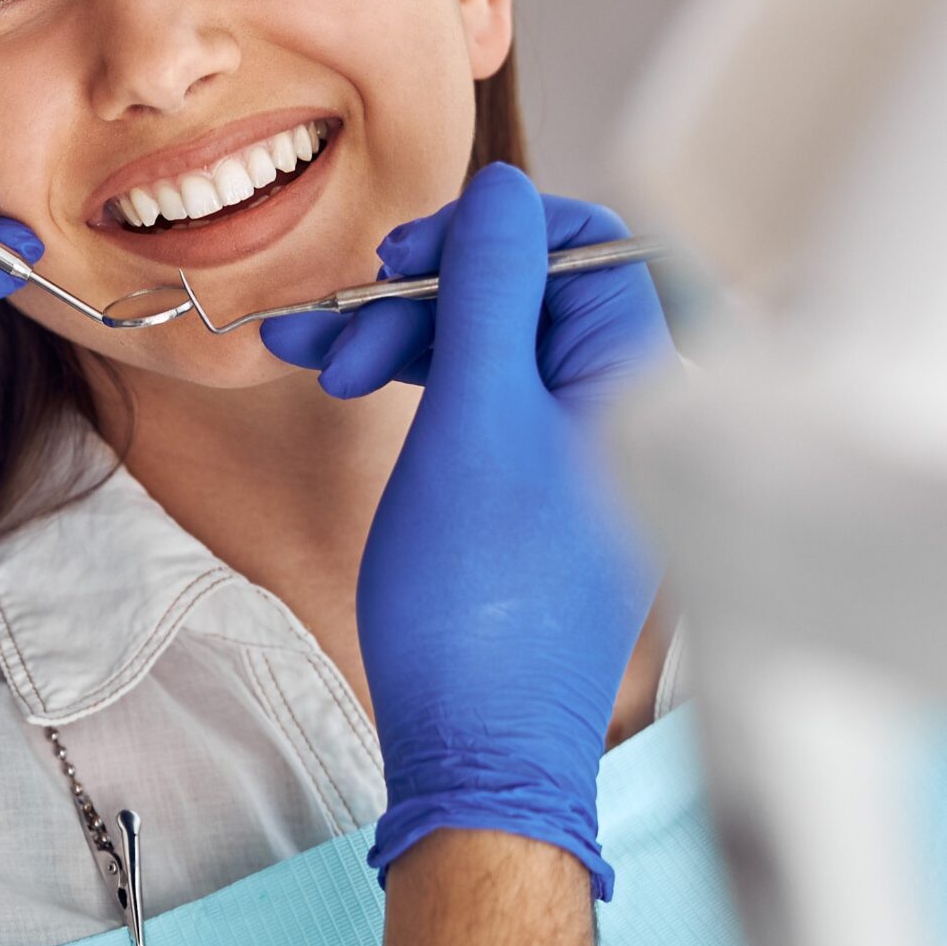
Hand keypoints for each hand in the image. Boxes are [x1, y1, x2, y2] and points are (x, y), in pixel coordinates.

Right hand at [315, 167, 667, 892]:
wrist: (479, 754)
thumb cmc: (478, 602)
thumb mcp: (471, 416)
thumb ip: (488, 289)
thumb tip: (502, 191)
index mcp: (636, 384)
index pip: (585, 246)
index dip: (489, 233)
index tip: (408, 256)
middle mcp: (626, 415)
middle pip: (527, 297)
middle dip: (423, 294)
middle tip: (338, 319)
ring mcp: (586, 462)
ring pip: (493, 354)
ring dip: (402, 341)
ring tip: (311, 358)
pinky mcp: (544, 504)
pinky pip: (488, 411)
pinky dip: (421, 393)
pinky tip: (352, 392)